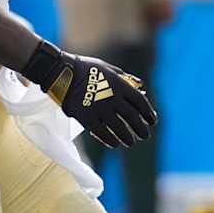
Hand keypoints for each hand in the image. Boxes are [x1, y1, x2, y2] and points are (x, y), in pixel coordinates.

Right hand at [24, 43, 157, 147]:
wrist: (61, 72)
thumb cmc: (85, 68)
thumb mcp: (108, 68)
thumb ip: (125, 78)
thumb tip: (141, 85)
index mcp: (120, 85)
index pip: (140, 102)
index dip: (148, 113)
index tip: (152, 121)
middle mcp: (113, 98)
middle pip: (132, 118)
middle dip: (141, 129)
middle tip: (145, 136)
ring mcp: (100, 109)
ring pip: (119, 128)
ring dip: (127, 137)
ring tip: (131, 143)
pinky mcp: (87, 118)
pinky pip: (102, 133)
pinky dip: (110, 140)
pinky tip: (114, 144)